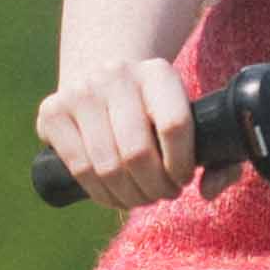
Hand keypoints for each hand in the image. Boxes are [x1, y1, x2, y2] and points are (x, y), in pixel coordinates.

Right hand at [33, 56, 198, 206]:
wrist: (100, 80)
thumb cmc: (155, 112)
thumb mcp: (191, 120)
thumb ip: (218, 159)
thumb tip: (208, 191)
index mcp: (158, 72)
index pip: (175, 126)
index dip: (181, 165)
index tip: (182, 179)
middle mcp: (115, 74)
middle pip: (138, 153)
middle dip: (154, 188)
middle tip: (161, 194)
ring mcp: (80, 91)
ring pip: (107, 166)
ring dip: (128, 196)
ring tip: (140, 197)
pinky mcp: (52, 111)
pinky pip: (79, 168)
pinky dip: (100, 194)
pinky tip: (113, 196)